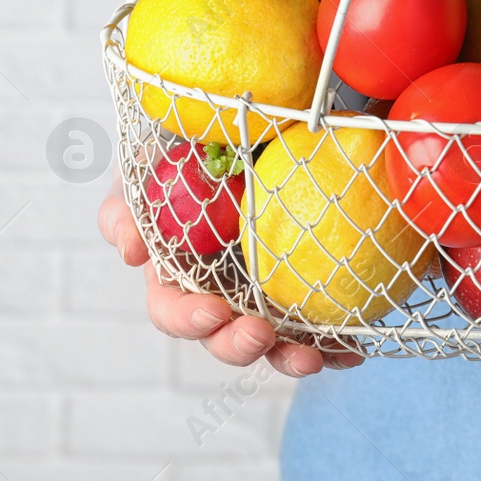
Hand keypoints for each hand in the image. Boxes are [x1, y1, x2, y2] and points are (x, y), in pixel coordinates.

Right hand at [97, 172, 363, 377]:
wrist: (251, 123)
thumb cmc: (188, 149)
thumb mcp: (149, 167)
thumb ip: (127, 204)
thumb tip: (131, 251)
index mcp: (177, 274)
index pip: (173, 311)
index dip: (189, 320)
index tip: (214, 312)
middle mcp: (219, 293)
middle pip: (222, 337)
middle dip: (239, 346)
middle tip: (261, 335)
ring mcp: (263, 294)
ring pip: (273, 342)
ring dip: (290, 357)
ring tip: (314, 357)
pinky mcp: (304, 288)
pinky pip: (319, 326)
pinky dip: (335, 344)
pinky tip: (353, 350)